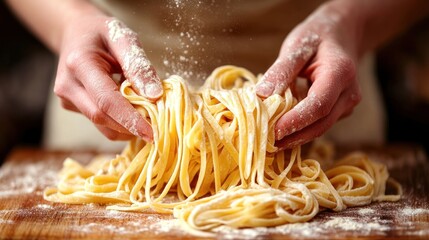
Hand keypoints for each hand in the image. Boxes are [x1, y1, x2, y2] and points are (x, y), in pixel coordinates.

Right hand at [54, 14, 162, 141]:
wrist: (75, 32)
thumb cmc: (102, 33)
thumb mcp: (124, 38)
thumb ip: (139, 66)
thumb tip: (155, 95)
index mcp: (79, 64)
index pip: (106, 100)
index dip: (130, 120)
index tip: (153, 133)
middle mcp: (68, 85)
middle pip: (102, 117)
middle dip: (131, 126)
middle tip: (157, 126)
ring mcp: (66, 98)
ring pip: (101, 125)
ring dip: (127, 127)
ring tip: (147, 116)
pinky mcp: (71, 106)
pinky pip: (98, 122)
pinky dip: (119, 122)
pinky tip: (130, 110)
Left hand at [256, 3, 361, 149]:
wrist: (341, 35)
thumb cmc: (317, 37)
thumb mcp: (296, 46)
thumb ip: (281, 70)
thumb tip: (261, 95)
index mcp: (340, 73)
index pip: (318, 105)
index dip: (295, 122)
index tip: (273, 132)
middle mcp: (349, 93)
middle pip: (321, 123)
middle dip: (294, 136)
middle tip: (266, 144)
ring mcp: (347, 104)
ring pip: (321, 128)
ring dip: (296, 137)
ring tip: (270, 142)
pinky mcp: (340, 111)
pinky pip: (320, 124)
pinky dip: (301, 130)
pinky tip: (281, 133)